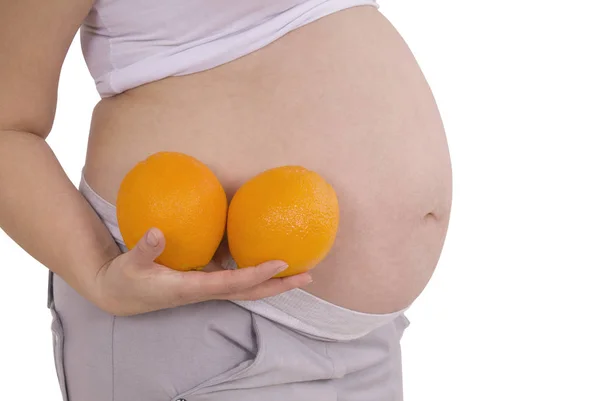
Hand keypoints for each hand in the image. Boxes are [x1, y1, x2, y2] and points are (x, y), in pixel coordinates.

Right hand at [90, 228, 311, 315]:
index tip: (280, 263)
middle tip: (308, 276)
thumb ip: (144, 249)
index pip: (231, 283)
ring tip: (298, 271)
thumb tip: (157, 231)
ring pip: (246, 288)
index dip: (257, 274)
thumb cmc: (124, 280)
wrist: (118, 296)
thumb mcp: (129, 264)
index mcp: (190, 289)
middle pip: (250, 292)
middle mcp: (204, 292)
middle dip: (279, 286)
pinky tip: (264, 258)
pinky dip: (253, 272)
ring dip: (272, 281)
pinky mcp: (203, 283)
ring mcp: (206, 289)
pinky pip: (235, 279)